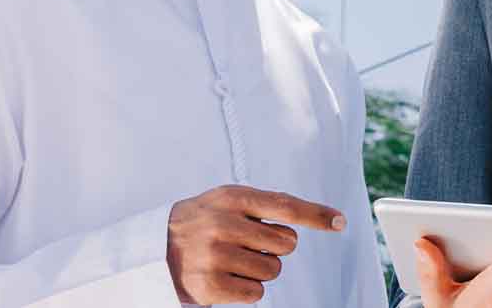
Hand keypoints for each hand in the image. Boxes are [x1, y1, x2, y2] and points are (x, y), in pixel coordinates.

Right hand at [166, 184, 347, 303]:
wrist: (151, 249)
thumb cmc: (200, 222)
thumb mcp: (225, 201)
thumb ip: (264, 204)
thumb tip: (316, 214)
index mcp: (231, 198)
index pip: (284, 205)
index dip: (315, 215)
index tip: (340, 222)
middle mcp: (223, 224)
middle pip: (286, 243)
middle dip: (273, 247)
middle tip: (245, 244)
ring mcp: (215, 256)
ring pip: (273, 270)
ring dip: (259, 270)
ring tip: (233, 261)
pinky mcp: (210, 286)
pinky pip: (256, 293)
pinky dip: (247, 290)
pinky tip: (226, 278)